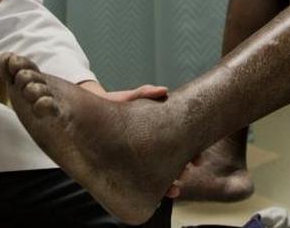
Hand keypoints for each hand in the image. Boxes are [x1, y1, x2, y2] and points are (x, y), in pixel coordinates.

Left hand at [77, 81, 182, 196]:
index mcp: (160, 131)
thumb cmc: (115, 105)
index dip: (193, 153)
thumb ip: (146, 93)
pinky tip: (155, 198)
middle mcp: (154, 146)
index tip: (198, 160)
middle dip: (183, 170)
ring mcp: (142, 158)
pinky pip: (142, 182)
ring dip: (170, 184)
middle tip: (185, 174)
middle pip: (175, 162)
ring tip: (174, 191)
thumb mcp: (130, 98)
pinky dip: (152, 191)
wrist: (91, 114)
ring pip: (161, 174)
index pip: (182, 144)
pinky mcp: (128, 166)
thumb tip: (164, 90)